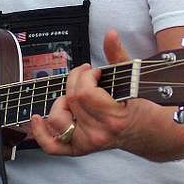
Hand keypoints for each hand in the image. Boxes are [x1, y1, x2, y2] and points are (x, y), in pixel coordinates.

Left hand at [30, 29, 140, 155]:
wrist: (145, 131)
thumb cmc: (138, 105)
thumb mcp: (130, 78)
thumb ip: (117, 54)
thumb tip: (110, 34)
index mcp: (112, 118)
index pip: (84, 92)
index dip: (86, 76)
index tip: (95, 72)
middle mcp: (97, 133)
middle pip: (71, 100)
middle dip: (76, 81)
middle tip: (86, 77)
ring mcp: (86, 143)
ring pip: (58, 118)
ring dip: (62, 101)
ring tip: (74, 95)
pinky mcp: (79, 149)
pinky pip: (53, 146)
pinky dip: (41, 133)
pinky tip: (37, 118)